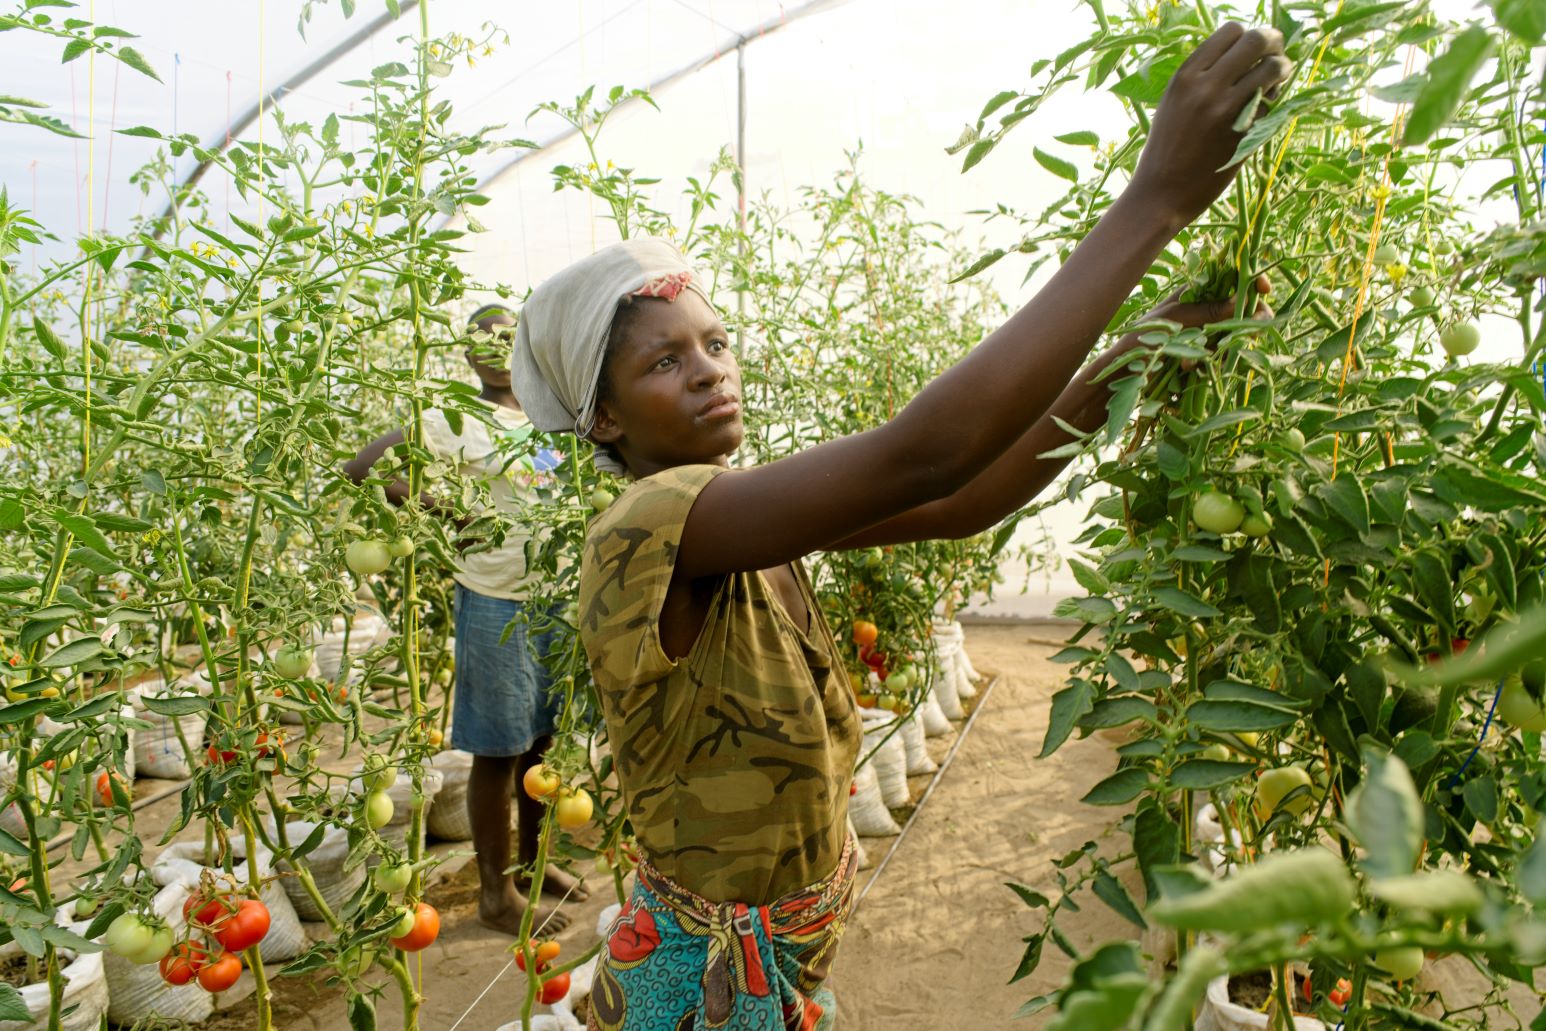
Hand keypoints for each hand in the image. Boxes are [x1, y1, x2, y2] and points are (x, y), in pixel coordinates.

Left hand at [1114, 274, 1273, 371]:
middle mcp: (1208, 308)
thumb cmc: (1145, 336)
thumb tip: (1241, 300)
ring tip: (1189, 360)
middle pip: (1245, 307)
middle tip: (1249, 333)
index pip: (1235, 278)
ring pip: (1236, 334)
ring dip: (1218, 347)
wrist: (1127, 368)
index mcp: (1199, 290)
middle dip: (1248, 320)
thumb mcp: (1177, 319)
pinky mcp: (1207, 352)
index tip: (1264, 289)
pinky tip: (1185, 369)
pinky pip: (1222, 355)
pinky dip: (1208, 362)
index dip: (1253, 281)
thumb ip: (1209, 310)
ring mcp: (1209, 331)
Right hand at [1130, 24, 1293, 223]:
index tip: (1252, 46)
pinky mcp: (1244, 133)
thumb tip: (1241, 55)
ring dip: (1282, 69)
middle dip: (1273, 42)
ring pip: (1273, 68)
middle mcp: (1206, 87)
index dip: (1247, 35)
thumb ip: (1201, 77)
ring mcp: (1227, 110)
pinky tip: (1266, 106)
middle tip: (1277, 52)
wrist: (1160, 194)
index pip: (1230, 32)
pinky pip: (1272, 102)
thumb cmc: (1166, 149)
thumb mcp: (1173, 103)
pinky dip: (1274, 100)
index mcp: (1185, 76)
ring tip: (1278, 77)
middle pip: (1256, 41)